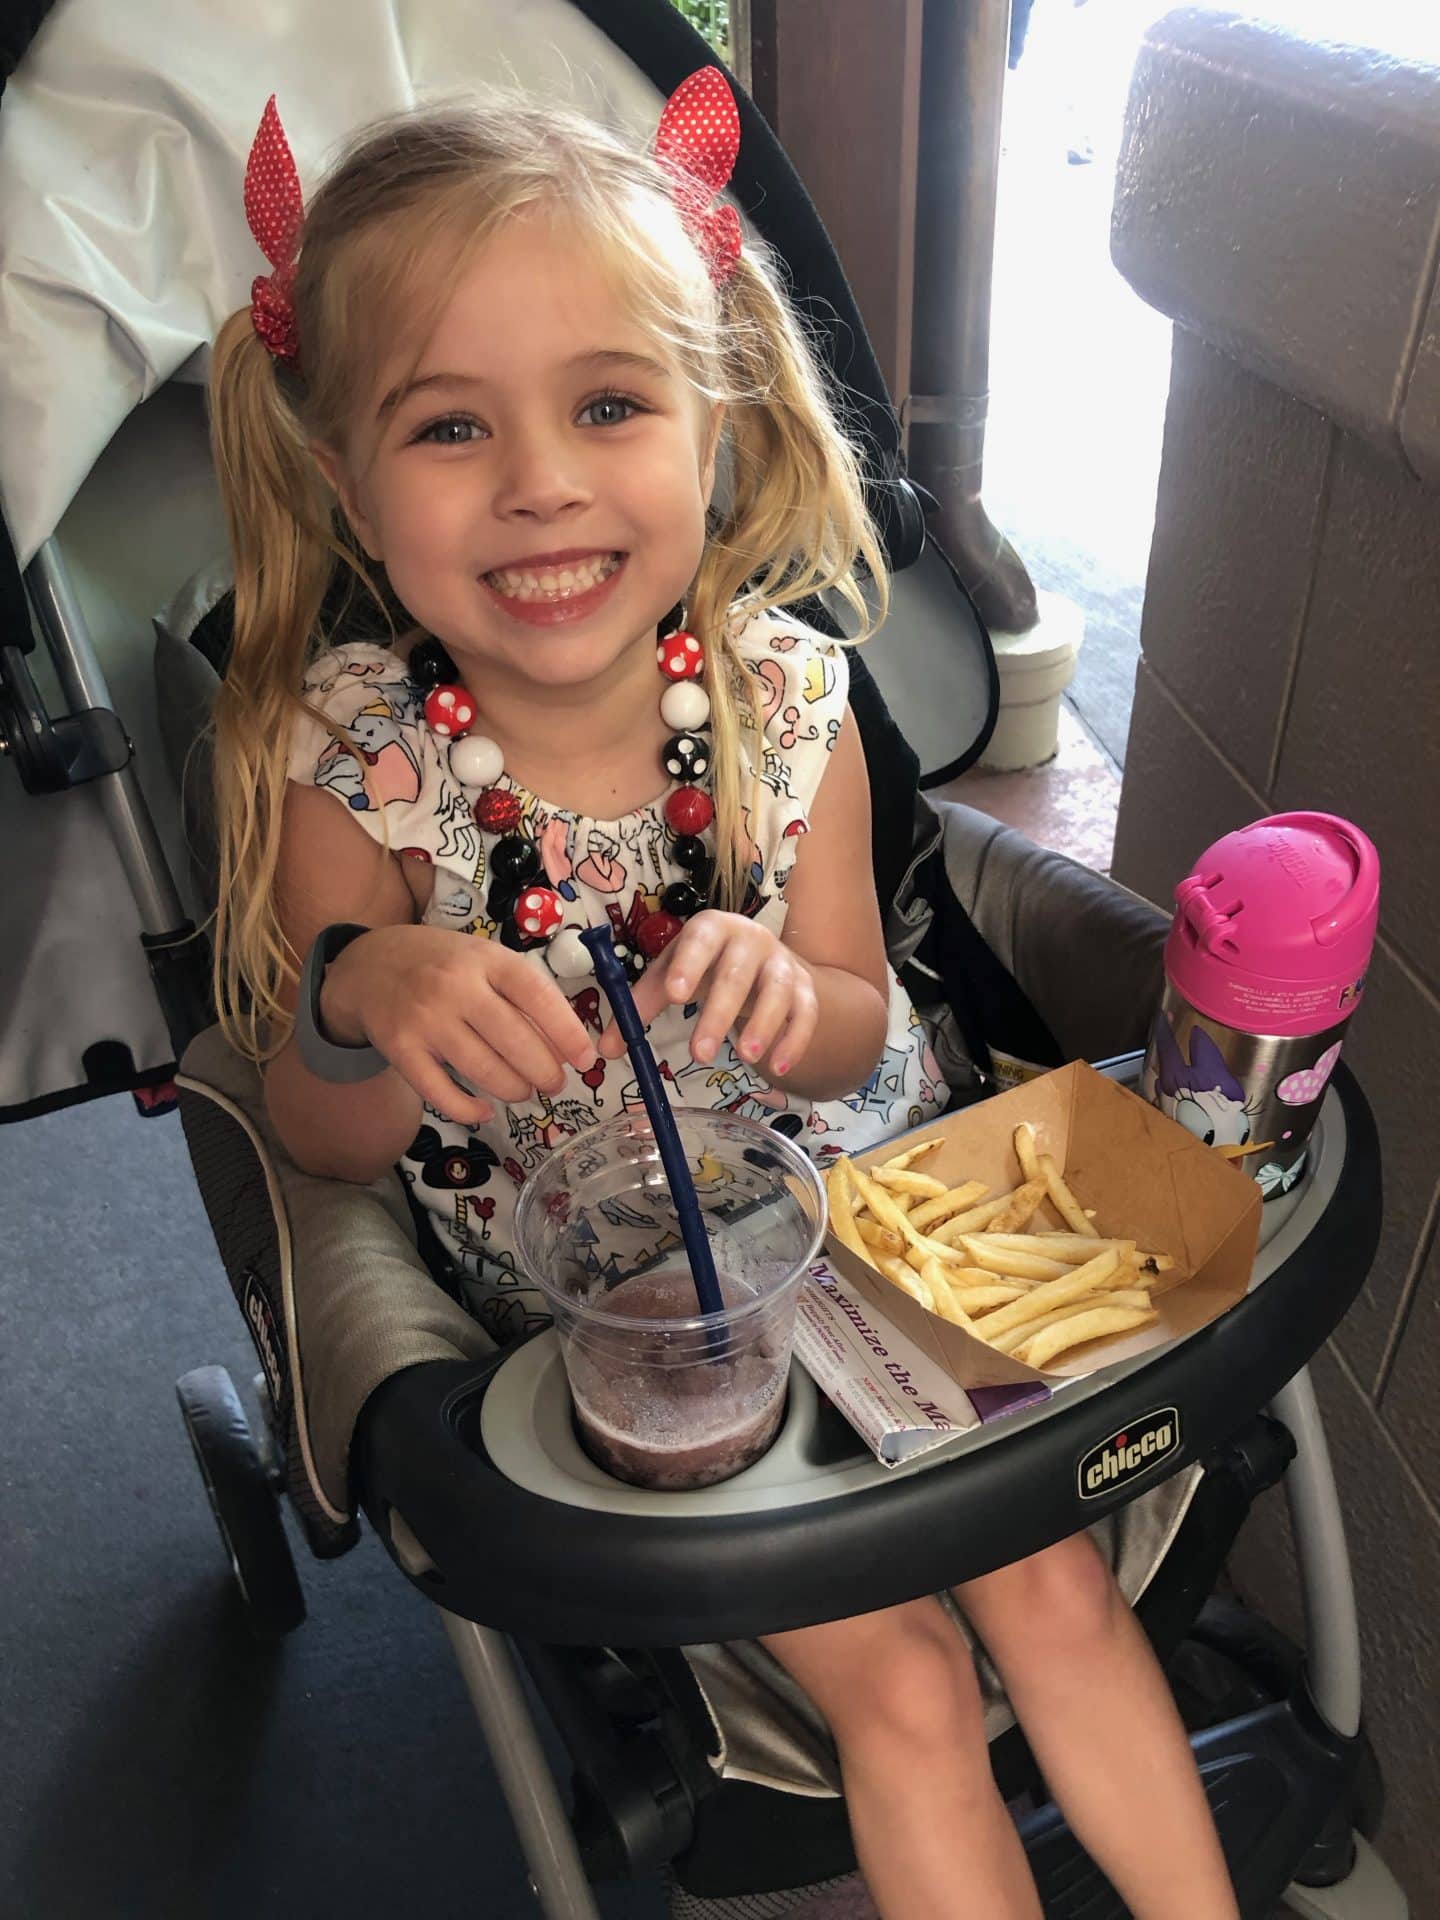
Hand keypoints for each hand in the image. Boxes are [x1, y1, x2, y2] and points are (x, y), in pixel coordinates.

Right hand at [320, 924, 597, 1125]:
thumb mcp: (483, 959)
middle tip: (555, 1083)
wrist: (368, 966)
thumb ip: (520, 993)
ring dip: (514, 1089)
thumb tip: (565, 1045)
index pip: (536, 995)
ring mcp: (425, 1019)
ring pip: (483, 1069)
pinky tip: (484, 1110)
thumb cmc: (441, 963)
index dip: (566, 1031)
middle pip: (514, 1040)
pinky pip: (440, 1092)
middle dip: (544, 1071)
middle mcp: (456, 986)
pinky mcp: (400, 1049)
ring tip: (524, 1091)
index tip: (586, 1059)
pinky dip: (468, 1109)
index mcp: (486, 959)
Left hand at [596, 911, 817, 1076]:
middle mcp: (751, 940)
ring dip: (763, 1025)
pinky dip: (795, 1039)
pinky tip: (779, 1066)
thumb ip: (641, 1006)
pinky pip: (805, 1013)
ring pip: (778, 991)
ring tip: (745, 1057)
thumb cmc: (708, 965)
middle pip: (737, 974)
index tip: (675, 995)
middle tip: (699, 1054)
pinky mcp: (804, 988)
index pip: (701, 939)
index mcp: (712, 929)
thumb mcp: (674, 974)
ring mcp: (781, 963)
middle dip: (719, 1013)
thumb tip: (608, 1048)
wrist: (762, 959)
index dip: (689, 964)